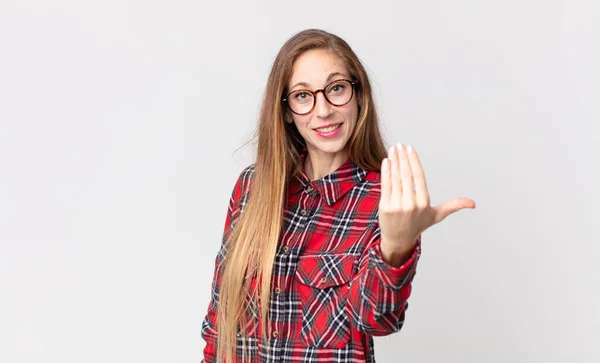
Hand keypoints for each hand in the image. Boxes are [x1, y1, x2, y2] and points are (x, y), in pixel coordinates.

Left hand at [378, 144, 475, 263]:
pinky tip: (386, 161)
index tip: (410, 148)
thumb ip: (453, 206)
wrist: (399, 240)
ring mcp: (397, 206)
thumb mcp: (437, 215)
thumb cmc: (418, 225)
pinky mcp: (385, 207)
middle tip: (400, 145)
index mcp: (424, 203)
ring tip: (393, 149)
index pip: (419, 177)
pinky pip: (385, 185)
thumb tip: (473, 203)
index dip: (414, 161)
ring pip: (395, 179)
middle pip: (406, 175)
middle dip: (402, 158)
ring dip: (393, 161)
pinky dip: (385, 172)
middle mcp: (411, 204)